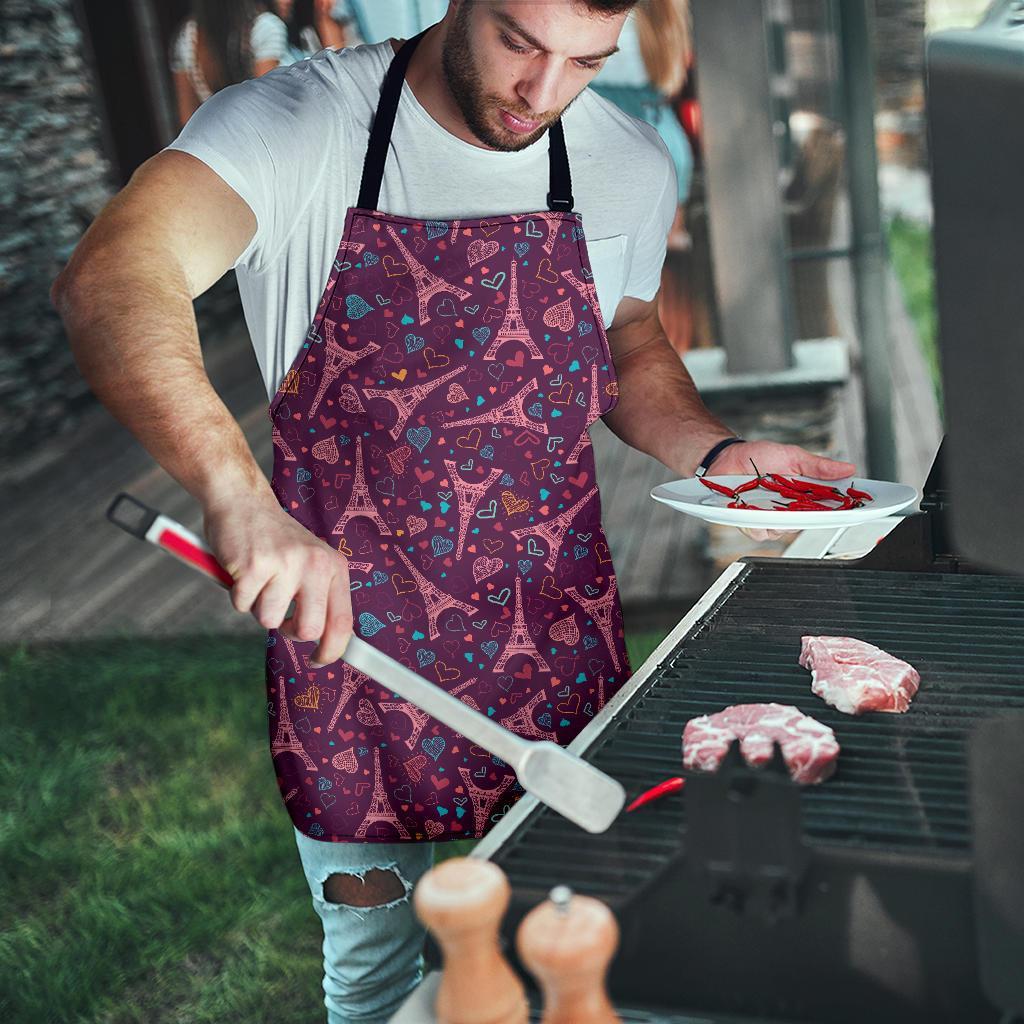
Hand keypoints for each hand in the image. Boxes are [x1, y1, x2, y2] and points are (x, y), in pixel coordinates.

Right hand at [202, 491, 352, 666]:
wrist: (243, 502)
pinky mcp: (254, 565)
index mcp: (334, 567)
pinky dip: (237, 595)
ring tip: (259, 579)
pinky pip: (242, 605)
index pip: (343, 622)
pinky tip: (243, 571)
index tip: (319, 661)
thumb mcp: (310, 562)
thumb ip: (320, 597)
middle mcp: (315, 564)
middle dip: (289, 630)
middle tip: (280, 613)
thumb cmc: (275, 541)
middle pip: (309, 630)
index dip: (332, 650)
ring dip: (258, 607)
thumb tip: (327, 643)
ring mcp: (285, 563)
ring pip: (269, 620)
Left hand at [708, 440, 856, 542]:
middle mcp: (790, 510)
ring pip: (785, 531)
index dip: (844, 511)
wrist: (727, 457)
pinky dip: (759, 522)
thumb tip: (848, 468)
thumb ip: (819, 466)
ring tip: (772, 499)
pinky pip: (761, 532)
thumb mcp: (793, 456)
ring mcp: (771, 519)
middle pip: (809, 523)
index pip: (829, 508)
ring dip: (781, 517)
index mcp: (804, 495)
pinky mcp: (751, 524)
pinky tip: (754, 508)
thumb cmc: (759, 457)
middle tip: (807, 502)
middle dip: (812, 515)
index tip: (859, 509)